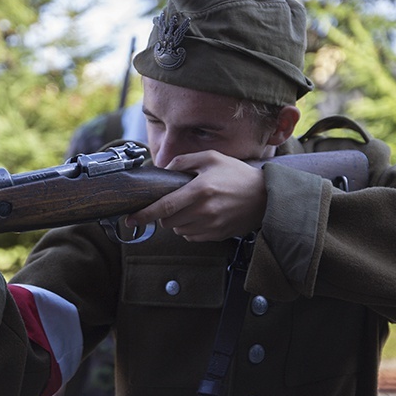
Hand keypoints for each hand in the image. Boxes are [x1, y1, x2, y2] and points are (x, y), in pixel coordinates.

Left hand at [126, 150, 266, 241]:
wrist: (265, 196)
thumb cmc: (237, 174)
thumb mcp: (211, 158)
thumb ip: (184, 161)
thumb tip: (164, 169)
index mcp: (200, 190)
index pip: (164, 207)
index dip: (144, 215)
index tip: (131, 219)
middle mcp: (204, 210)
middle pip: (168, 221)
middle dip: (164, 213)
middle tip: (174, 201)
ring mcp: (211, 226)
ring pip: (178, 230)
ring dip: (177, 221)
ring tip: (191, 207)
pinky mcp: (216, 235)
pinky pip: (192, 236)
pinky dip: (190, 228)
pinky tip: (201, 216)